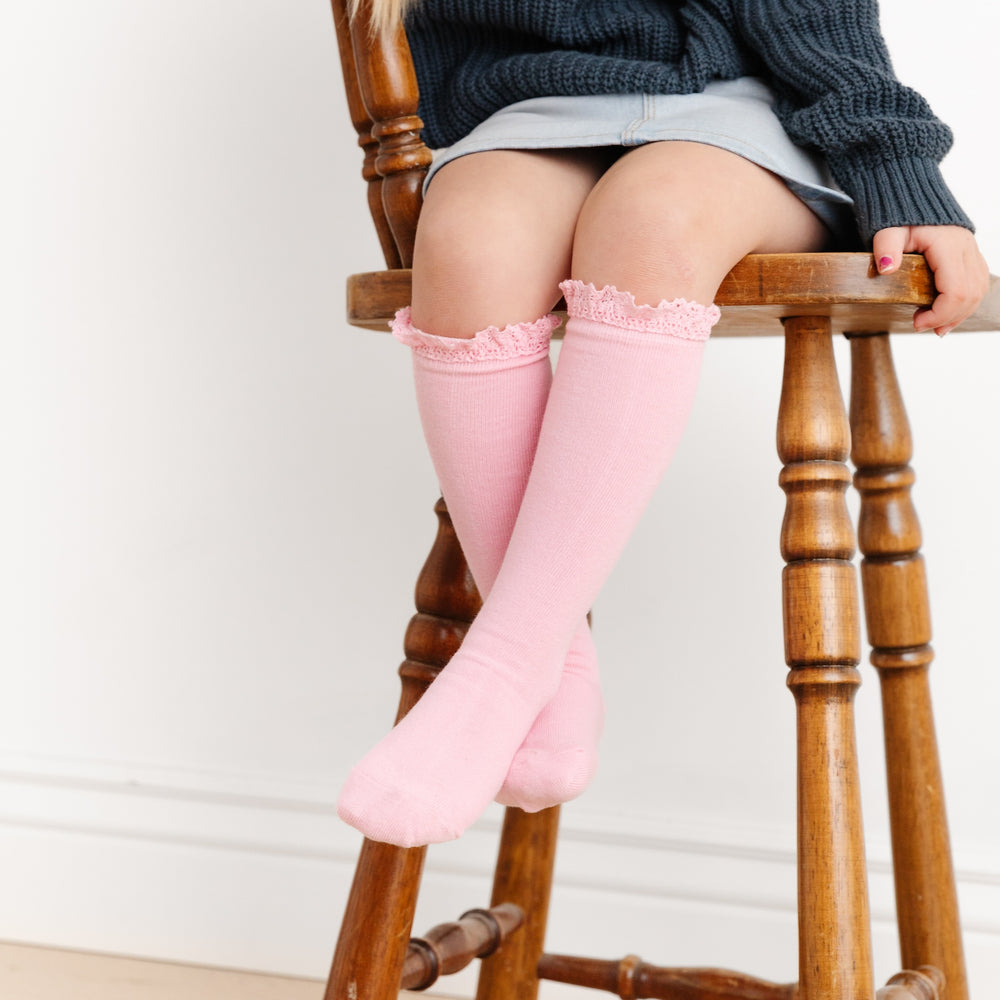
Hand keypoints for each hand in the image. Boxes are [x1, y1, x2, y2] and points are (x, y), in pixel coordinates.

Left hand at [872, 225, 989, 335]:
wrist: (911, 195)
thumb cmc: (898, 214)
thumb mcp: (887, 230)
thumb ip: (886, 248)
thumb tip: (887, 269)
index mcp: (949, 245)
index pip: (956, 290)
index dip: (939, 313)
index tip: (916, 322)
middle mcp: (966, 248)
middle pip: (970, 295)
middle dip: (948, 317)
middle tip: (921, 326)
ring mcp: (970, 251)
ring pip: (978, 290)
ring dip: (959, 313)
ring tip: (936, 326)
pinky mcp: (969, 255)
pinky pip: (976, 283)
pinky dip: (965, 302)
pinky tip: (947, 314)